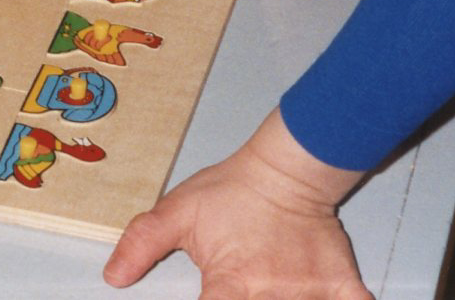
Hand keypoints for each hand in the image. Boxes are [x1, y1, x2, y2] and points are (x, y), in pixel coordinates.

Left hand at [104, 110, 370, 298]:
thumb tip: (113, 277)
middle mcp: (271, 295)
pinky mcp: (341, 286)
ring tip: (272, 295)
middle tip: (243, 295)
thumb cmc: (231, 191)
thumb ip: (142, 244)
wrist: (287, 167)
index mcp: (231, 285)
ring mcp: (309, 293)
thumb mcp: (177, 212)